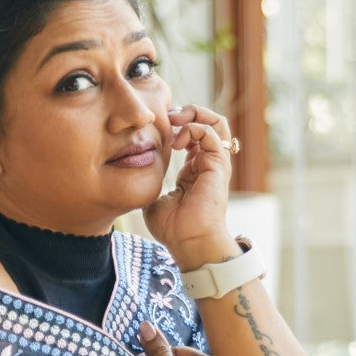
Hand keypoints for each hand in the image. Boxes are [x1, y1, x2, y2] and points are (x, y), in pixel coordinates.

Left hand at [142, 104, 237, 270]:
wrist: (189, 243)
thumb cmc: (174, 228)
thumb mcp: (155, 199)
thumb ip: (151, 183)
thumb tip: (137, 174)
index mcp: (195, 170)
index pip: (194, 134)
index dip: (178, 124)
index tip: (159, 126)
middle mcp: (209, 164)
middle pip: (210, 123)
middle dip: (190, 112)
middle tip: (170, 116)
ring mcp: (216, 164)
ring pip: (217, 123)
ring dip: (195, 115)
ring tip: (176, 120)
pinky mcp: (218, 166)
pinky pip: (212, 134)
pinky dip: (194, 129)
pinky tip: (177, 141)